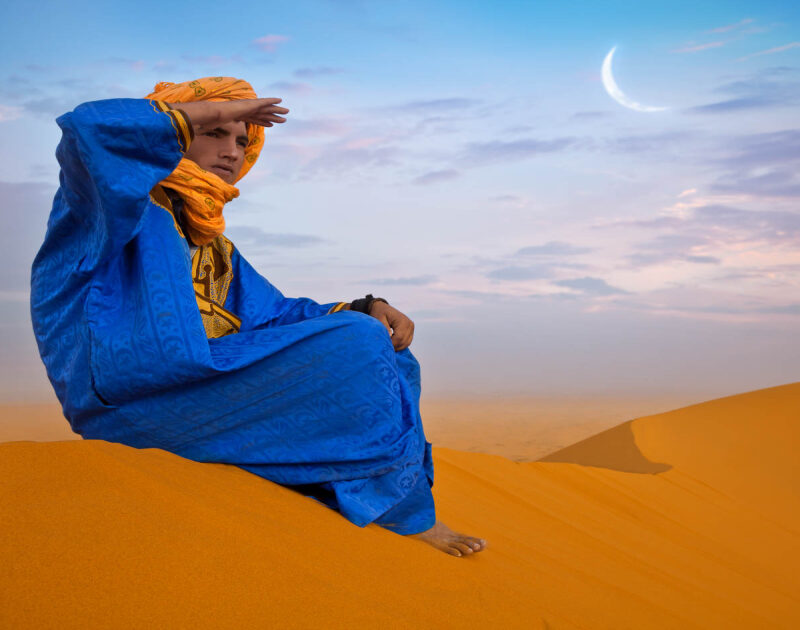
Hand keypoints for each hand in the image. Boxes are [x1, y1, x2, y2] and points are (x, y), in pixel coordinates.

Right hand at [168, 98, 288, 131]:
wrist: (212, 114)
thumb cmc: (211, 122)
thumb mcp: (214, 129)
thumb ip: (211, 131)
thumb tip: (201, 137)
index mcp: (239, 114)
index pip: (253, 118)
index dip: (262, 121)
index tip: (271, 124)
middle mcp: (245, 109)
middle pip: (262, 113)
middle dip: (273, 115)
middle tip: (284, 118)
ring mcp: (247, 106)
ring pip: (266, 108)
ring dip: (276, 110)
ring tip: (287, 112)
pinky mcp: (250, 103)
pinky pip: (264, 101)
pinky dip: (272, 101)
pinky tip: (280, 100)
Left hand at [369, 301, 414, 350]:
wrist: (383, 308)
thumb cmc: (379, 313)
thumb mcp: (379, 319)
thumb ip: (385, 327)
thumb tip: (390, 336)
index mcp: (403, 321)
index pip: (399, 338)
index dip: (392, 344)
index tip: (383, 345)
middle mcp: (410, 324)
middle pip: (404, 342)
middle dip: (394, 347)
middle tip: (384, 347)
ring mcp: (411, 328)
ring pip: (406, 343)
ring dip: (397, 347)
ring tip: (388, 346)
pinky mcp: (410, 331)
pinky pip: (407, 342)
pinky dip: (400, 345)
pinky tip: (392, 344)